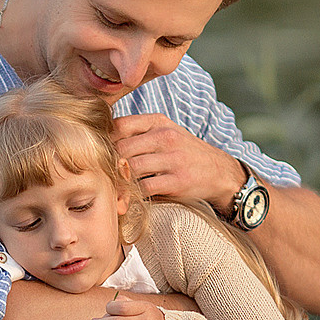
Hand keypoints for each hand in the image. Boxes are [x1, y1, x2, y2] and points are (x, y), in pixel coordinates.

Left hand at [112, 112, 244, 208]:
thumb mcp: (166, 132)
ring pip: (130, 168)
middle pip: (121, 148)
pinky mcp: (177, 181)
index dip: (104, 141)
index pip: (119, 125)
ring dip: (119, 180)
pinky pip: (144, 188)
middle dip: (109, 164)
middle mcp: (166, 137)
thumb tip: (101, 137)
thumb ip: (138, 132)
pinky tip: (129, 197)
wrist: (220, 172)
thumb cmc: (186, 153)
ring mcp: (172, 159)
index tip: (99, 154)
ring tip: (113, 188)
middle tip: (102, 176)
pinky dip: (132, 194)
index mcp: (158, 122)